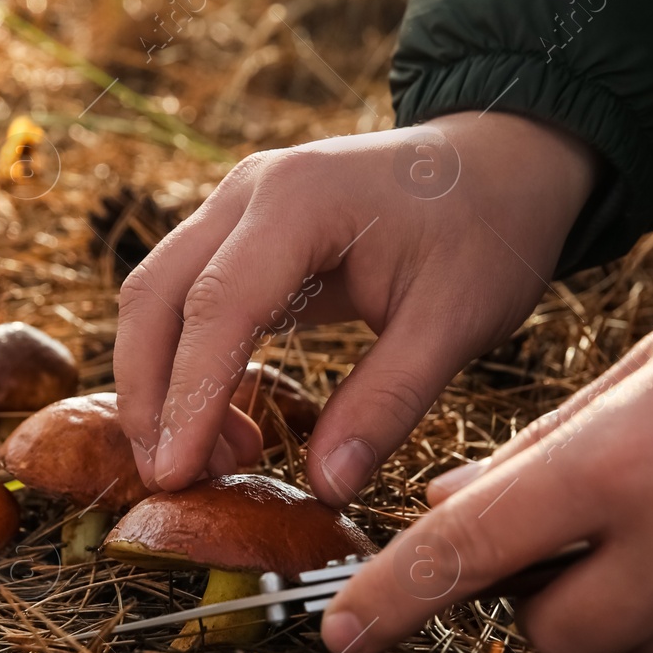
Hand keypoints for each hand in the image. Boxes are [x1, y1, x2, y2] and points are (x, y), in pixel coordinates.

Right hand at [114, 112, 595, 504]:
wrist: (502, 165)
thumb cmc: (486, 233)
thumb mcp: (455, 323)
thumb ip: (387, 402)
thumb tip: (327, 486)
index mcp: (301, 199)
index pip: (216, 306)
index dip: (188, 397)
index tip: (177, 475)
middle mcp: (249, 192)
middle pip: (155, 296)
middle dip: (150, 397)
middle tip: (173, 482)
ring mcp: (237, 207)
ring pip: (158, 298)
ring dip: (162, 385)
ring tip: (212, 462)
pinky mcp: (240, 233)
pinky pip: (187, 300)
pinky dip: (188, 365)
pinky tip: (227, 423)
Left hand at [322, 242, 652, 652]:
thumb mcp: (652, 360)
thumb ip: (546, 444)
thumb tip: (456, 501)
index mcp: (622, 458)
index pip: (469, 551)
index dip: (393, 596)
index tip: (340, 631)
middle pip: (546, 635)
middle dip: (540, 598)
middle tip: (580, 536)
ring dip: (630, 610)